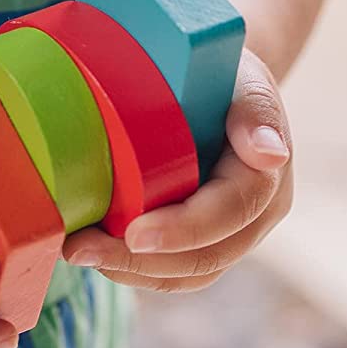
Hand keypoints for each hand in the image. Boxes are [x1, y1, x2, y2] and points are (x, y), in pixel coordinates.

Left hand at [61, 48, 292, 291]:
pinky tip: (93, 250)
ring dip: (127, 270)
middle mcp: (256, 218)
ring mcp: (229, 236)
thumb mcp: (244, 78)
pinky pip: (169, 269)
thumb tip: (270, 153)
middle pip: (203, 258)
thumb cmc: (226, 74)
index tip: (135, 235)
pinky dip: (129, 266)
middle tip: (82, 249)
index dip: (184, 230)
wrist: (221, 81)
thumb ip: (256, 111)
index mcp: (268, 177)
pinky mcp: (200, 242)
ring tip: (76, 251)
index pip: (232, 214)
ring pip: (183, 273)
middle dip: (140, 261)